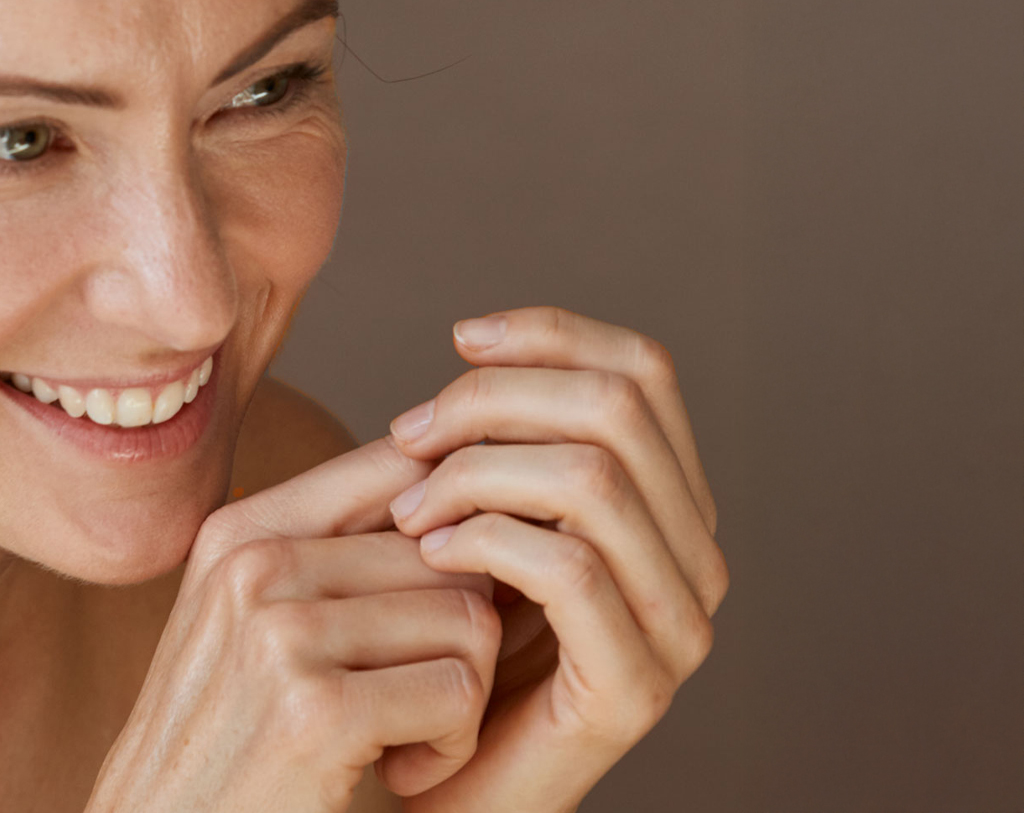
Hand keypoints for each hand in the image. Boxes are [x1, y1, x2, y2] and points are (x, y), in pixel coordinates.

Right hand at [86, 439, 502, 812]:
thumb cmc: (227, 738)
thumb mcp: (251, 620)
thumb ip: (332, 549)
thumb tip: (456, 476)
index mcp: (242, 531)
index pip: (403, 466)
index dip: (463, 527)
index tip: (461, 591)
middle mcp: (255, 566)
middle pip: (452, 555)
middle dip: (462, 635)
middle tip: (418, 698)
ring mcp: (280, 634)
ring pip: (468, 621)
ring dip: (462, 696)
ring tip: (407, 735)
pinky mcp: (317, 710)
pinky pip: (458, 693)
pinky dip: (451, 746)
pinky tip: (403, 770)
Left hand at [384, 306, 727, 811]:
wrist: (444, 783)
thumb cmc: (444, 645)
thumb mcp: (475, 517)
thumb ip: (498, 442)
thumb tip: (470, 342)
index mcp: (667, 505)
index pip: (642, 371)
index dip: (550, 333)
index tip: (458, 340)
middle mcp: (693, 558)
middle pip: (619, 409)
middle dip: (497, 400)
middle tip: (411, 434)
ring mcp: (675, 626)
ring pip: (594, 480)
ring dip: (478, 471)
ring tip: (407, 506)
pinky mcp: (633, 687)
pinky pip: (568, 568)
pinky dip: (484, 539)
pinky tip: (427, 550)